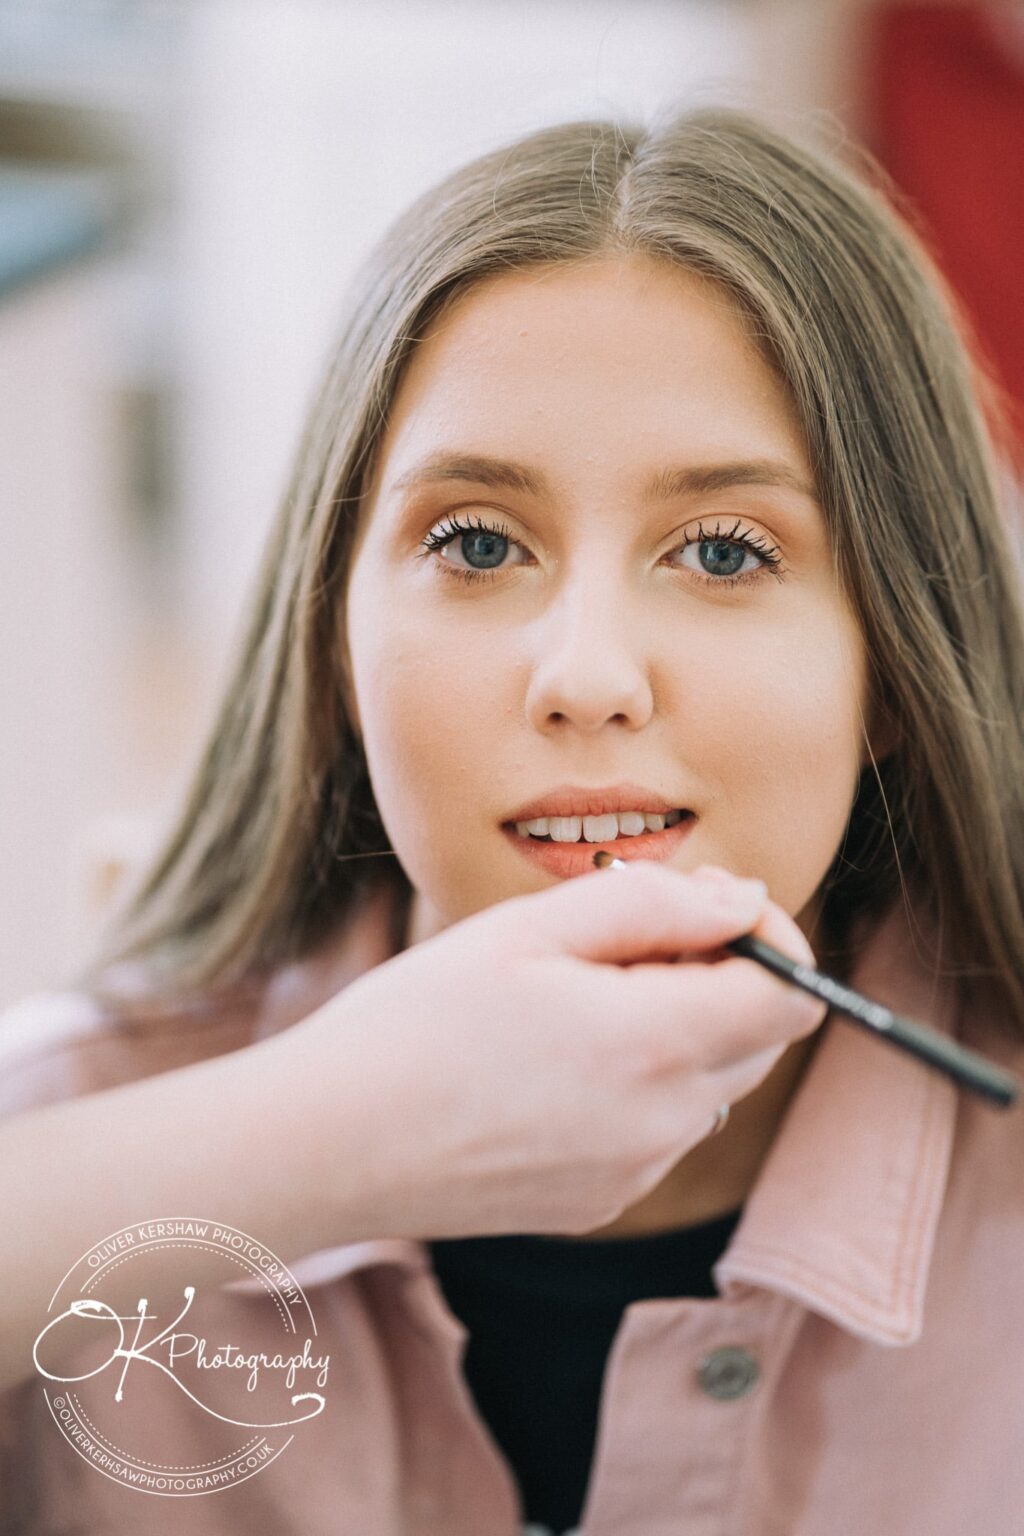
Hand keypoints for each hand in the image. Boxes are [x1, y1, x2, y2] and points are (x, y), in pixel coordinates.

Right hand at [287, 862, 826, 1240]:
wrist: (327, 1143)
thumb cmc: (417, 1020)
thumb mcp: (530, 929)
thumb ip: (653, 904)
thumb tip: (742, 901)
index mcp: (655, 1044)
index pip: (792, 996)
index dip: (771, 939)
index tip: (709, 907)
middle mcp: (664, 1124)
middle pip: (758, 1040)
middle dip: (720, 977)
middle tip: (622, 938)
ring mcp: (635, 1174)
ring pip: (709, 1084)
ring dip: (677, 1029)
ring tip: (574, 997)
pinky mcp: (600, 1204)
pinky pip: (658, 1129)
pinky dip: (637, 1083)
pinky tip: (550, 1061)